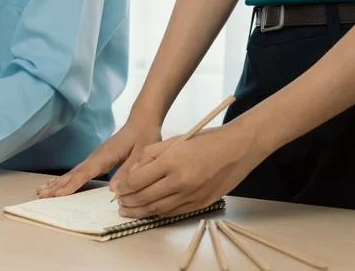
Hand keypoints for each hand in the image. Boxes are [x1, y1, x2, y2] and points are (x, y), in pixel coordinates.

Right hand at [37, 121, 160, 197]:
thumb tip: (113, 189)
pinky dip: (65, 179)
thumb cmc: (143, 137)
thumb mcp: (142, 154)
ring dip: (56, 182)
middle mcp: (95, 156)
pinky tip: (57, 184)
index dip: (71, 184)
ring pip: (72, 172)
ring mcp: (93, 157)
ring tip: (41, 191)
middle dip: (57, 185)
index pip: (85, 172)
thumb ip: (128, 170)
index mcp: (105, 156)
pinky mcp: (95, 159)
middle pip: (73, 173)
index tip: (58, 194)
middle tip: (41, 195)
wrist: (141, 122)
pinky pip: (77, 171)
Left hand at [114, 123, 264, 217]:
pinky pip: (174, 212)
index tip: (115, 189)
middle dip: (128, 202)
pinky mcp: (201, 203)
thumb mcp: (175, 140)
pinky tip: (149, 211)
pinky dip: (158, 213)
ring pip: (158, 208)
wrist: (239, 148)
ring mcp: (192, 195)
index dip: (123, 187)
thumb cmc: (206, 140)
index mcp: (172, 162)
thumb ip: (149, 155)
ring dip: (140, 212)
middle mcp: (181, 181)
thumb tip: (132, 173)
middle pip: (145, 197)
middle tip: (119, 203)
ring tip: (128, 211)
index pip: (138, 180)